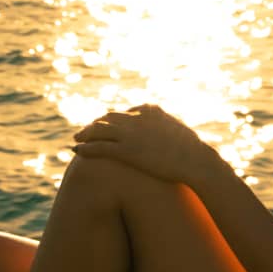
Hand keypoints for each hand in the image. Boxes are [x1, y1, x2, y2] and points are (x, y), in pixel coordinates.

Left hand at [71, 104, 213, 185]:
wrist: (196, 161)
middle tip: (85, 132)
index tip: (103, 126)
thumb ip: (167, 124)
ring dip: (85, 134)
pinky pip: (99, 147)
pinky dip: (85, 148)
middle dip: (95, 125)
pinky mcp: (126, 151)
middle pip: (107, 118)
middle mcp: (137, 118)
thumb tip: (169, 126)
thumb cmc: (192, 150)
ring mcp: (130, 134)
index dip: (110, 120)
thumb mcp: (179, 130)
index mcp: (149, 110)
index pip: (123, 112)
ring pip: (99, 130)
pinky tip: (77, 151)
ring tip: (76, 139)